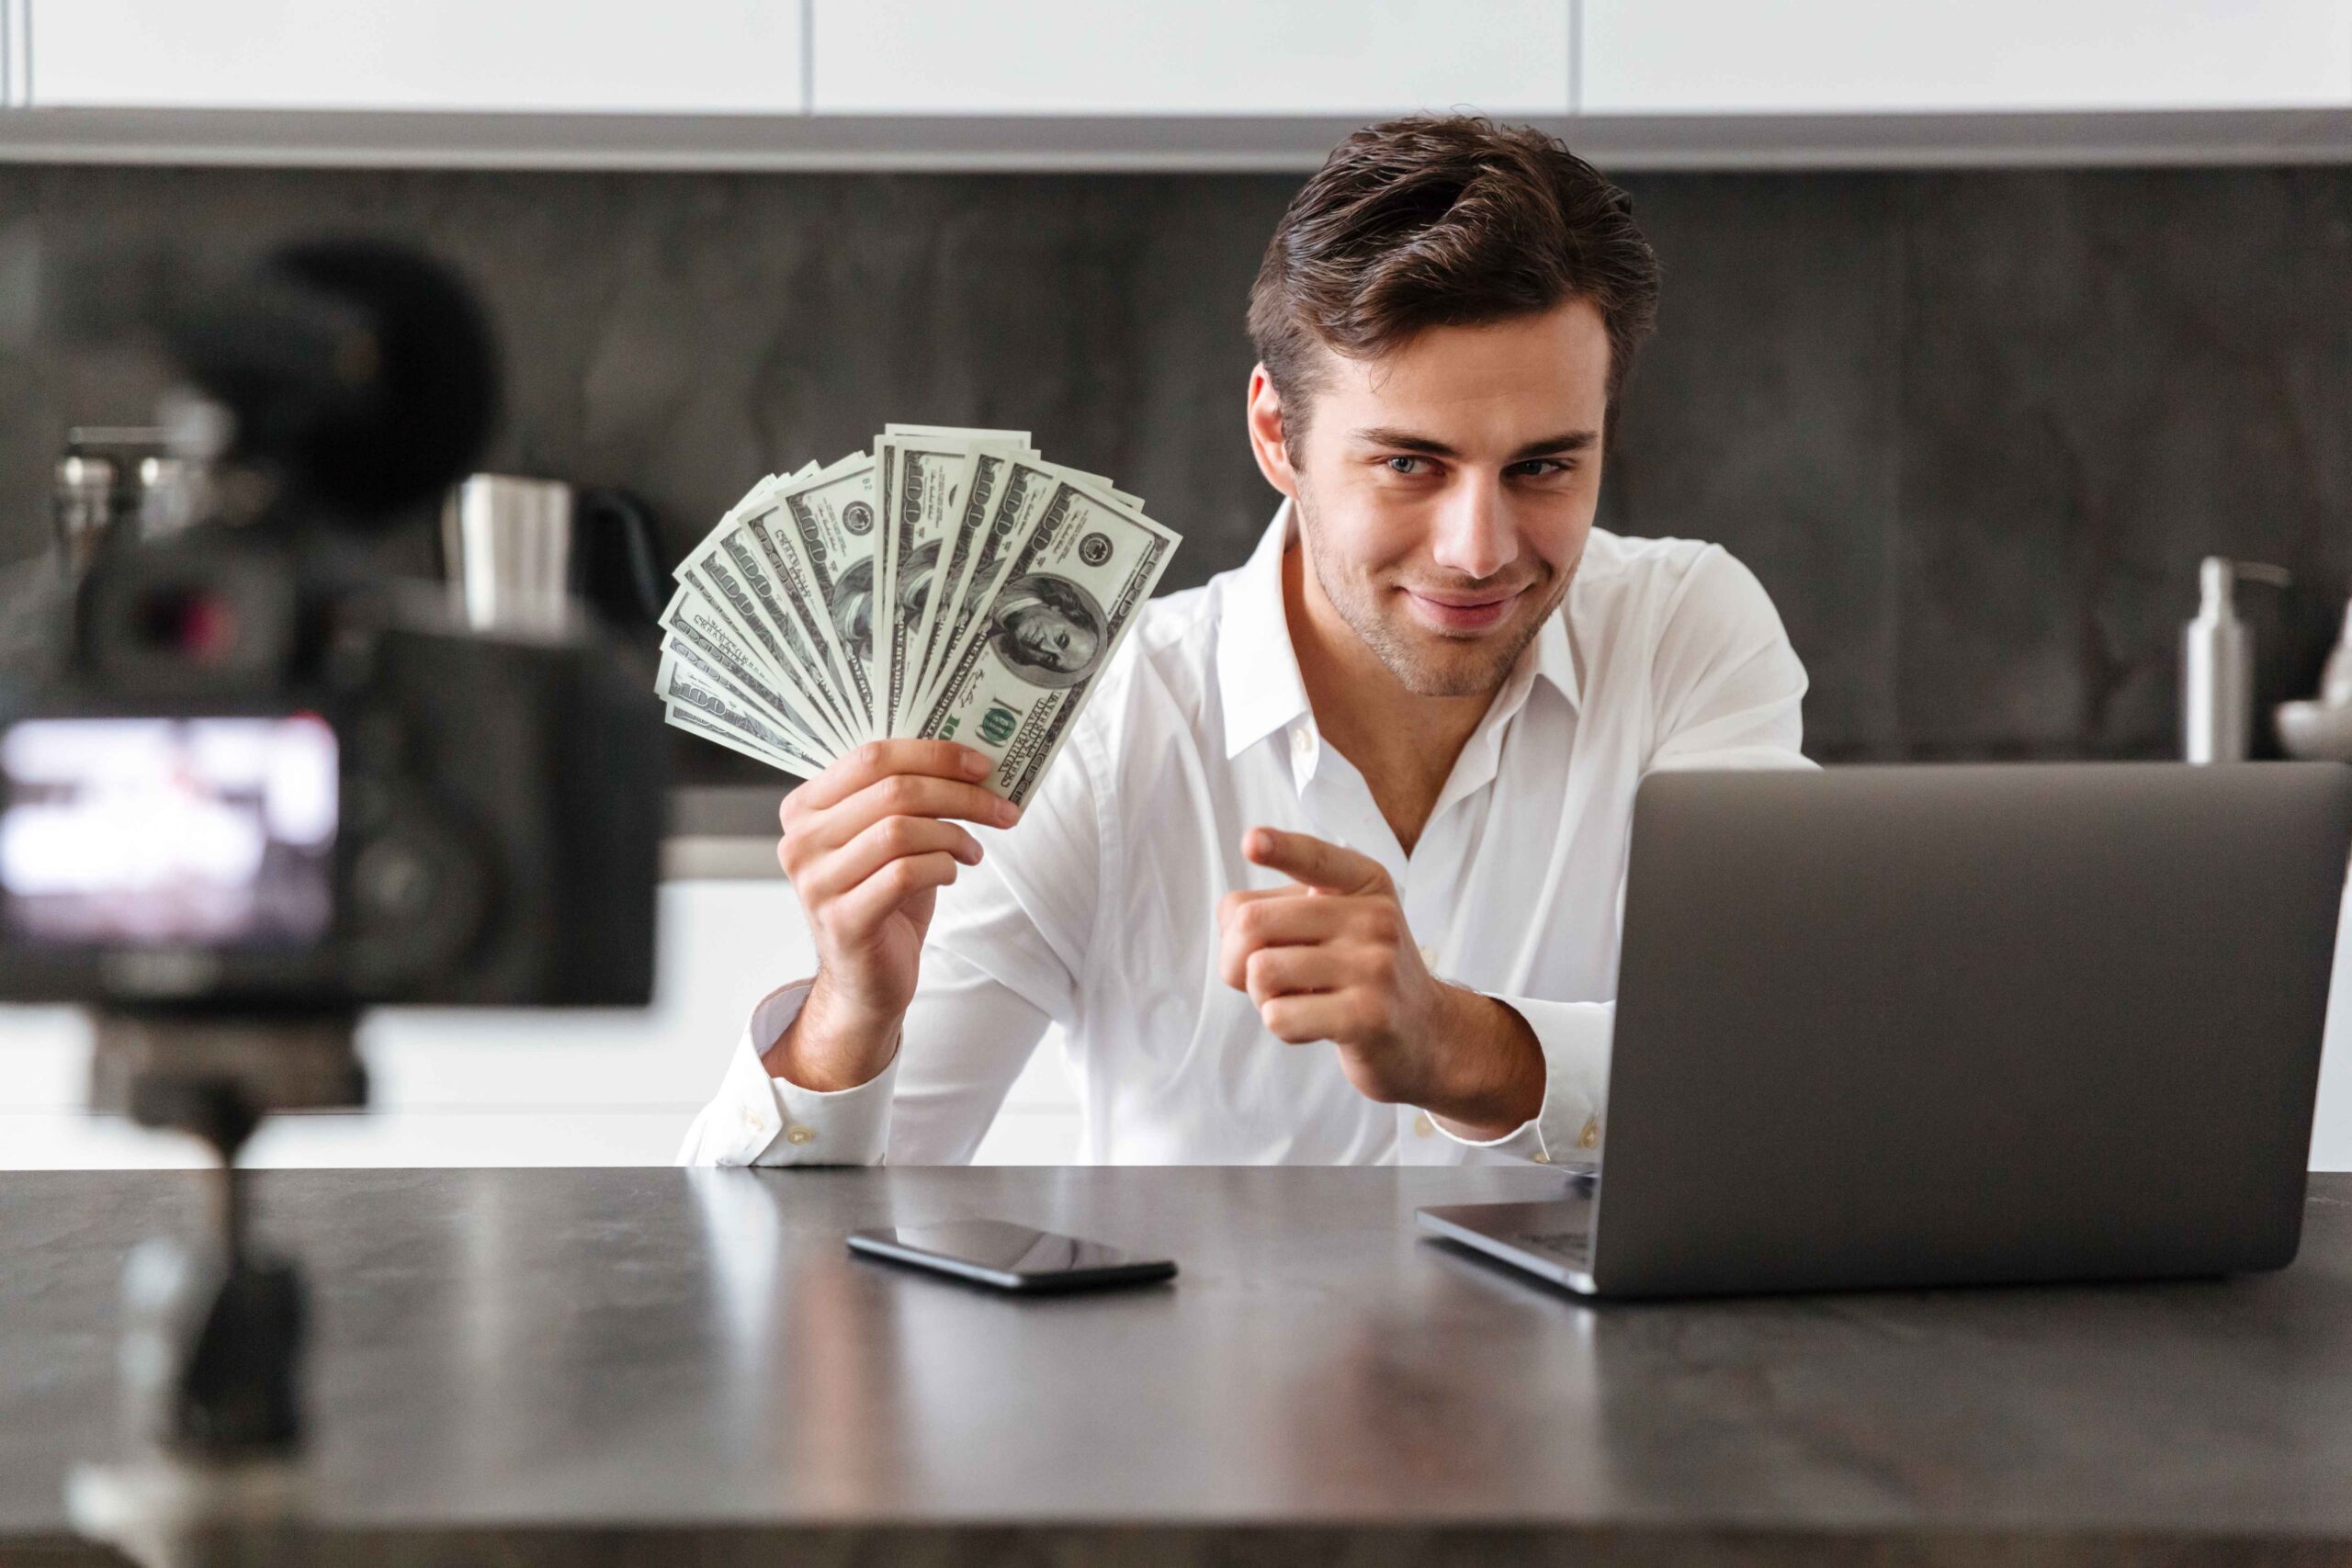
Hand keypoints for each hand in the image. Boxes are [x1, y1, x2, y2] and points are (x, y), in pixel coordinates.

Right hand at [767, 740, 1018, 1090]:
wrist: (864, 980)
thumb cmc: (881, 898)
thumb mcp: (886, 837)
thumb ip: (906, 797)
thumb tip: (969, 759)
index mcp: (805, 807)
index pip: (871, 757)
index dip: (934, 753)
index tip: (983, 765)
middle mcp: (800, 841)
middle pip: (892, 790)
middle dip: (960, 794)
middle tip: (1002, 807)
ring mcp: (816, 883)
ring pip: (900, 830)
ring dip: (954, 834)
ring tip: (974, 849)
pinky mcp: (843, 920)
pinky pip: (905, 873)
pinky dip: (942, 867)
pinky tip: (953, 873)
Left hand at [1217, 827, 1542, 1139]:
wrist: (1427, 1033)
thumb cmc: (1360, 972)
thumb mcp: (1336, 923)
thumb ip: (1282, 912)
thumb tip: (1233, 934)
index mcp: (1364, 882)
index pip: (1314, 858)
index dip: (1280, 848)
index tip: (1251, 841)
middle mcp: (1374, 917)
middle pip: (1252, 922)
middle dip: (1236, 957)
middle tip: (1267, 977)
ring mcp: (1374, 966)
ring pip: (1260, 972)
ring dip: (1262, 996)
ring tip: (1299, 998)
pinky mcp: (1367, 1016)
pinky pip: (1279, 1016)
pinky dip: (1282, 1026)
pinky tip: (1315, 1024)